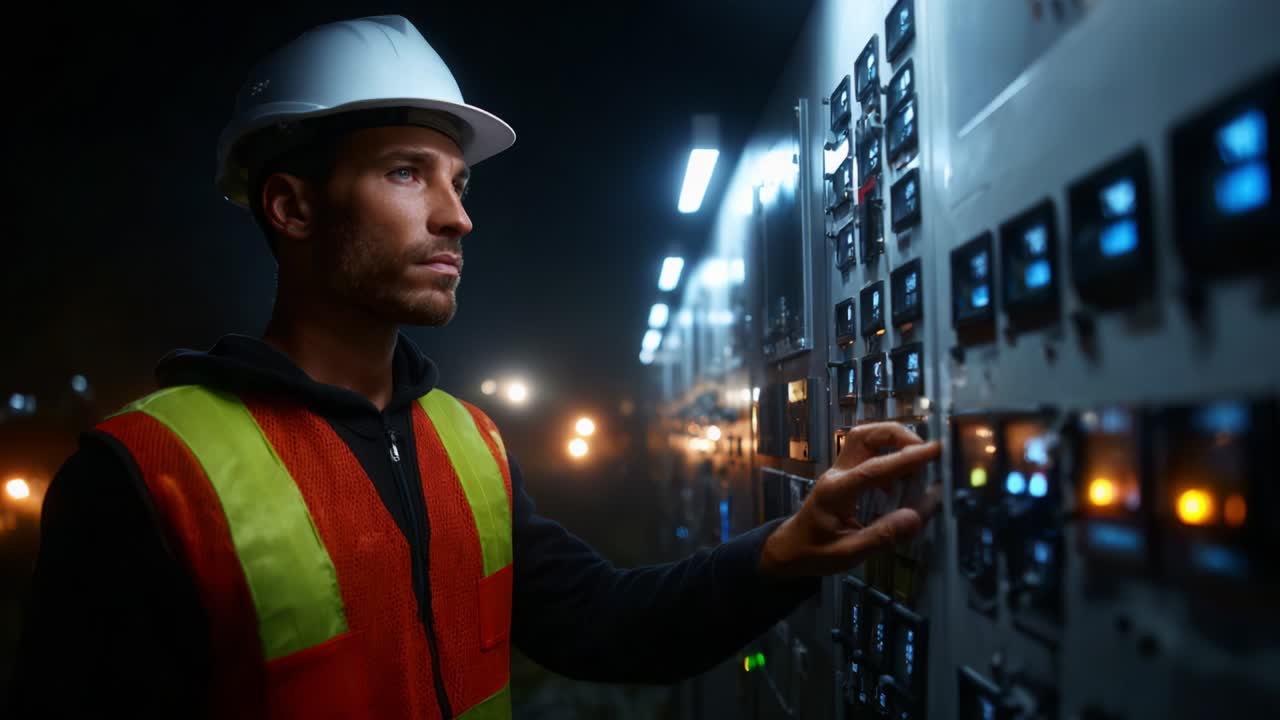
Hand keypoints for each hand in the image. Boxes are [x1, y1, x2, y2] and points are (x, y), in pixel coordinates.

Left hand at [759, 422, 940, 577]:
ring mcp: (838, 471)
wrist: (790, 549)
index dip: (907, 459)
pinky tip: (902, 480)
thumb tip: (915, 517)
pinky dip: (889, 456)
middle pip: (864, 436)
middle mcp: (837, 474)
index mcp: (836, 492)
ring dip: (894, 442)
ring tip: (919, 463)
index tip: (935, 451)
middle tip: (927, 450)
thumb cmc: (815, 553)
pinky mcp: (844, 475)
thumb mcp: (848, 554)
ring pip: (865, 439)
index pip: (874, 468)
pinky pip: (868, 453)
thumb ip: (881, 536)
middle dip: (898, 435)